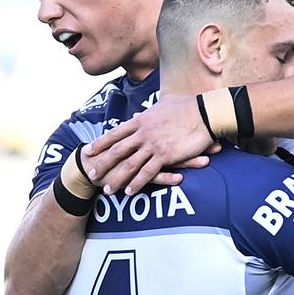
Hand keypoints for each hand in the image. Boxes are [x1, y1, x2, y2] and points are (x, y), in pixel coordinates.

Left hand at [82, 94, 218, 194]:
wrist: (204, 112)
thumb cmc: (188, 105)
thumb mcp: (165, 102)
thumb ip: (151, 109)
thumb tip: (146, 110)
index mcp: (141, 120)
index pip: (115, 133)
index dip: (100, 143)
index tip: (88, 151)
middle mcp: (143, 133)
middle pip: (117, 151)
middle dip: (103, 164)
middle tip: (92, 174)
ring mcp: (152, 144)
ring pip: (129, 165)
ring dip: (117, 179)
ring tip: (107, 190)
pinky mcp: (164, 155)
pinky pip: (147, 172)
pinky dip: (137, 183)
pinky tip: (129, 191)